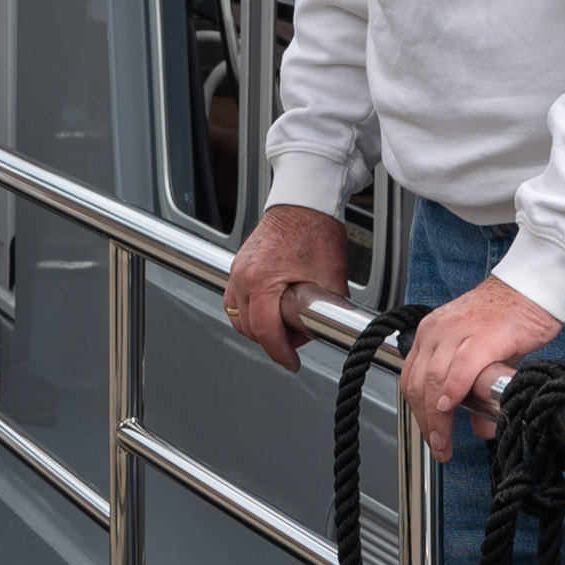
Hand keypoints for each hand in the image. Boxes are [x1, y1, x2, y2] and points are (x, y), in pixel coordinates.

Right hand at [224, 205, 349, 372]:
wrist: (304, 201)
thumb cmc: (315, 229)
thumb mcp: (331, 276)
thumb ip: (329, 309)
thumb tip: (329, 330)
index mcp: (262, 279)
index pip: (264, 331)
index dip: (281, 353)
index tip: (292, 362)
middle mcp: (243, 275)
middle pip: (247, 327)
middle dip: (272, 341)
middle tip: (297, 339)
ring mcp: (237, 269)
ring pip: (236, 315)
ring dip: (257, 328)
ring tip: (284, 326)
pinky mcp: (238, 265)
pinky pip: (233, 299)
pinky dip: (247, 311)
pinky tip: (267, 311)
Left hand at [399, 276, 560, 462]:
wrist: (531, 287)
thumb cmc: (510, 317)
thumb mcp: (486, 358)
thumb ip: (478, 391)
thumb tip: (479, 427)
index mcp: (431, 334)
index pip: (411, 378)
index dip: (418, 411)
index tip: (429, 434)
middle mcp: (437, 332)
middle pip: (417, 384)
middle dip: (425, 422)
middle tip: (439, 447)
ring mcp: (456, 332)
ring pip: (432, 380)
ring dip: (436, 418)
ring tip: (445, 442)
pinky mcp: (482, 336)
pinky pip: (459, 368)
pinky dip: (452, 390)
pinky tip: (451, 408)